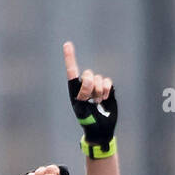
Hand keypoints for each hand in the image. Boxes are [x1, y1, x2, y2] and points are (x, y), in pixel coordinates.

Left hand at [63, 40, 116, 156]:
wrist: (101, 129)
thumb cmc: (88, 121)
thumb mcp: (81, 110)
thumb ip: (82, 94)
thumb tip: (88, 79)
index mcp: (75, 89)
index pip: (72, 72)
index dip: (70, 58)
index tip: (67, 45)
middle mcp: (84, 85)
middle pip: (88, 75)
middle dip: (90, 87)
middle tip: (90, 99)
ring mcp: (96, 86)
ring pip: (98, 78)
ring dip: (99, 92)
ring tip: (97, 102)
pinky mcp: (106, 88)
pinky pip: (107, 80)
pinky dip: (107, 89)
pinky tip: (105, 98)